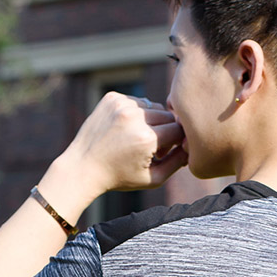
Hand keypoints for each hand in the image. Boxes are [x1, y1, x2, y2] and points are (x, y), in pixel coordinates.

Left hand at [60, 91, 187, 198]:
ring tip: (139, 138)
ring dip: (152, 121)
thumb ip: (178, 163)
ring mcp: (121, 104)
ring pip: (153, 107)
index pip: (179, 131)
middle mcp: (135, 117)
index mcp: (146, 138)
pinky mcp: (112, 97)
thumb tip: (192, 147)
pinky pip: (137, 101)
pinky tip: (126, 129)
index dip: (177, 143)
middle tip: (153, 148)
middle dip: (166, 131)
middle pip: (168, 116)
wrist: (83, 166)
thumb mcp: (153, 179)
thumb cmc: (120, 177)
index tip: (167, 153)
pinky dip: (137, 114)